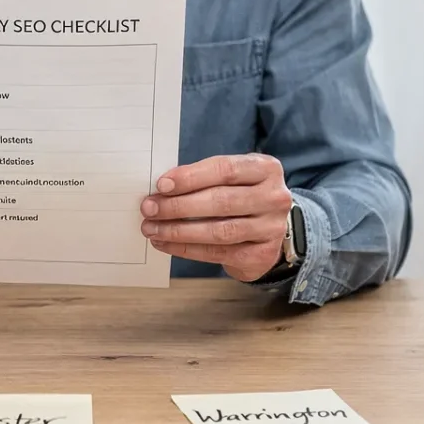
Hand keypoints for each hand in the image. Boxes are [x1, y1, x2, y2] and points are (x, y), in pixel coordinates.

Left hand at [139, 153, 291, 281]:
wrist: (271, 227)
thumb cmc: (243, 194)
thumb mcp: (234, 177)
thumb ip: (205, 177)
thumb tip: (163, 188)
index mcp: (266, 169)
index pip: (225, 170)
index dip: (190, 177)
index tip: (161, 185)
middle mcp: (274, 198)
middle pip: (221, 201)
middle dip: (179, 206)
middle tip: (149, 208)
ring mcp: (270, 228)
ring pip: (219, 231)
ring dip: (179, 231)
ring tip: (152, 228)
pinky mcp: (261, 255)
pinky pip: (218, 252)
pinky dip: (187, 249)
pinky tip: (166, 243)